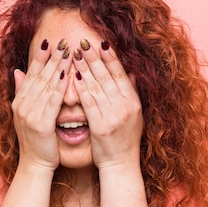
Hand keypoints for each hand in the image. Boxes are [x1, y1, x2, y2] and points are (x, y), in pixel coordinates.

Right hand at [12, 39, 72, 171]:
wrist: (35, 165)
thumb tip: (17, 71)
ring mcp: (30, 115)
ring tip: (67, 52)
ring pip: (46, 86)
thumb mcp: (26, 114)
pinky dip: (60, 88)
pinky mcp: (41, 124)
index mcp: (19, 101)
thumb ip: (23, 92)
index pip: (31, 74)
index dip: (39, 57)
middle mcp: (22, 105)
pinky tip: (67, 75)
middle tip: (61, 40)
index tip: (48, 41)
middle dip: (51, 58)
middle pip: (39, 76)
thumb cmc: (36, 141)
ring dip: (57, 67)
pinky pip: (52, 102)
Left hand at [72, 40, 142, 170]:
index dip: (111, 58)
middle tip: (83, 42)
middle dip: (94, 58)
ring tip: (74, 54)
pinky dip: (80, 89)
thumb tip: (131, 72)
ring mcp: (113, 117)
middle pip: (107, 77)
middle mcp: (125, 107)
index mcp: (133, 102)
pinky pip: (88, 103)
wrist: (121, 164)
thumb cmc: (125, 140)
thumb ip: (131, 94)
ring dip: (85, 68)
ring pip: (97, 87)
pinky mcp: (101, 127)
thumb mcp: (135, 116)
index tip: (102, 42)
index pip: (121, 74)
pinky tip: (72, 77)